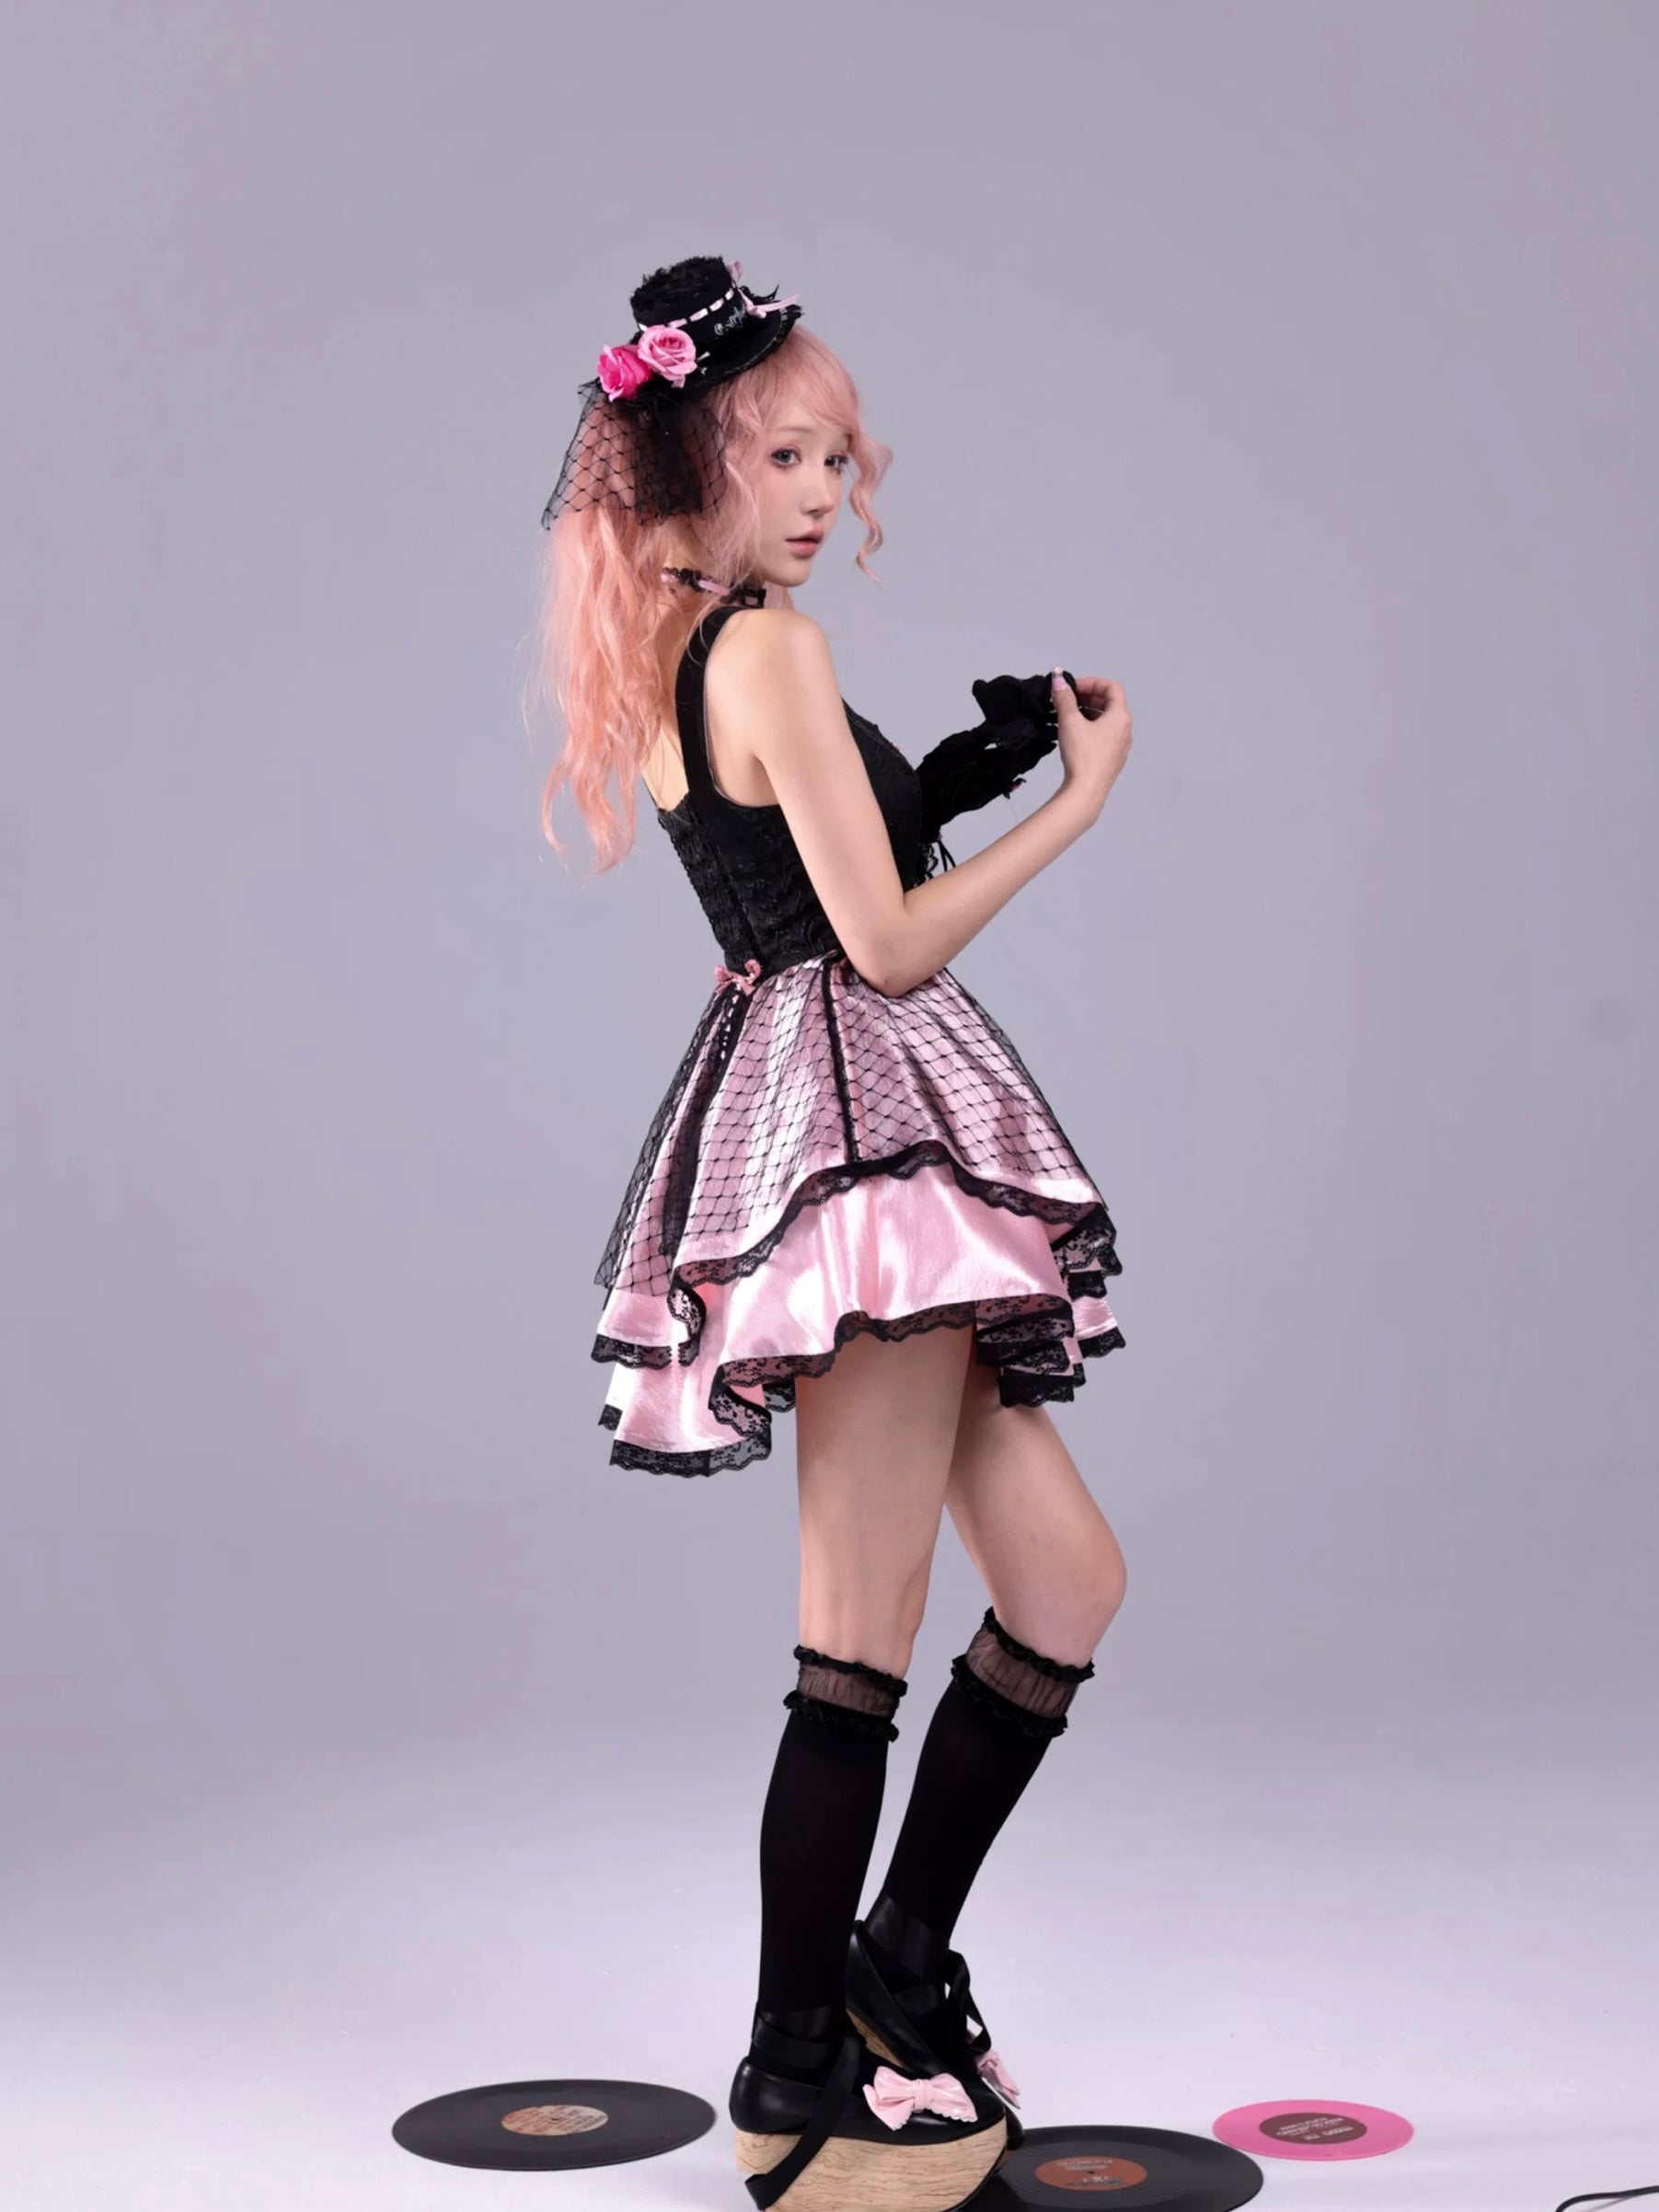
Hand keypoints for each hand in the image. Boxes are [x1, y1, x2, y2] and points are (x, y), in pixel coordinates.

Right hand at [1052, 670, 1131, 810]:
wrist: (1086, 791)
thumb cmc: (1082, 754)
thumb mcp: (1070, 721)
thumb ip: (1064, 698)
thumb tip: (1058, 679)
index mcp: (1120, 716)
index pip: (1111, 687)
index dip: (1092, 682)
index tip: (1073, 688)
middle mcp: (1125, 730)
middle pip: (1110, 703)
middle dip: (1088, 697)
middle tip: (1068, 700)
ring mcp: (1121, 746)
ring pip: (1107, 721)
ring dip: (1089, 713)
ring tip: (1068, 717)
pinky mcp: (1112, 760)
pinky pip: (1104, 736)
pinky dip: (1091, 728)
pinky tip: (1074, 736)